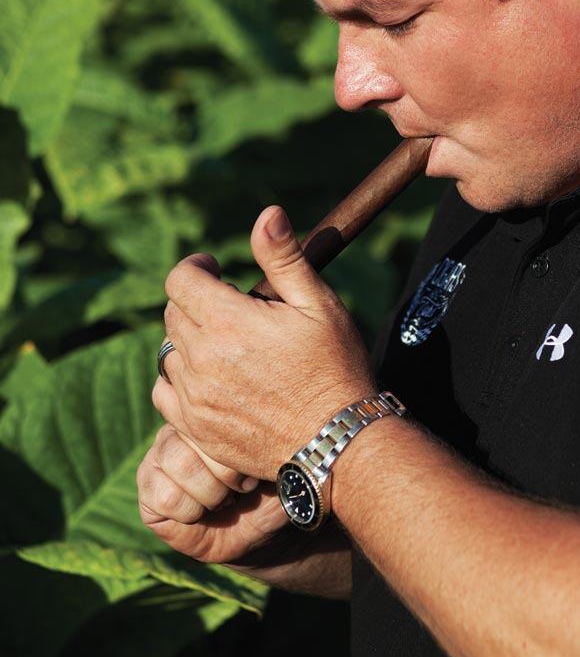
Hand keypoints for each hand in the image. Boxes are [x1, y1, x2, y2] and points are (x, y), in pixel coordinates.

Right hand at [137, 423, 289, 564]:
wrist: (260, 530)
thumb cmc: (270, 489)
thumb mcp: (277, 460)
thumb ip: (265, 437)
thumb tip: (257, 419)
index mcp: (208, 411)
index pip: (212, 409)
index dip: (236, 447)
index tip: (252, 471)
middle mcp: (178, 427)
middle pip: (194, 435)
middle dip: (228, 472)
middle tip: (242, 488)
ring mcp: (159, 457)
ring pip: (180, 464)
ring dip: (211, 493)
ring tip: (224, 499)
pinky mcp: (148, 490)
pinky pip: (165, 497)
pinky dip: (191, 511)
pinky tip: (202, 512)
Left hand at [153, 206, 374, 477]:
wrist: (338, 442)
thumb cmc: (336, 369)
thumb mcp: (319, 306)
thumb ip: (285, 258)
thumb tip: (268, 214)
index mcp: (228, 320)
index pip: (180, 279)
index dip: (196, 267)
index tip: (215, 269)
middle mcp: (202, 358)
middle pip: (172, 313)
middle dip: (196, 302)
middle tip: (230, 310)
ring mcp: (195, 396)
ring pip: (168, 351)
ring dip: (190, 341)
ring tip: (226, 347)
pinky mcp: (195, 428)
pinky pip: (164, 391)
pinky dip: (179, 379)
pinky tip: (209, 379)